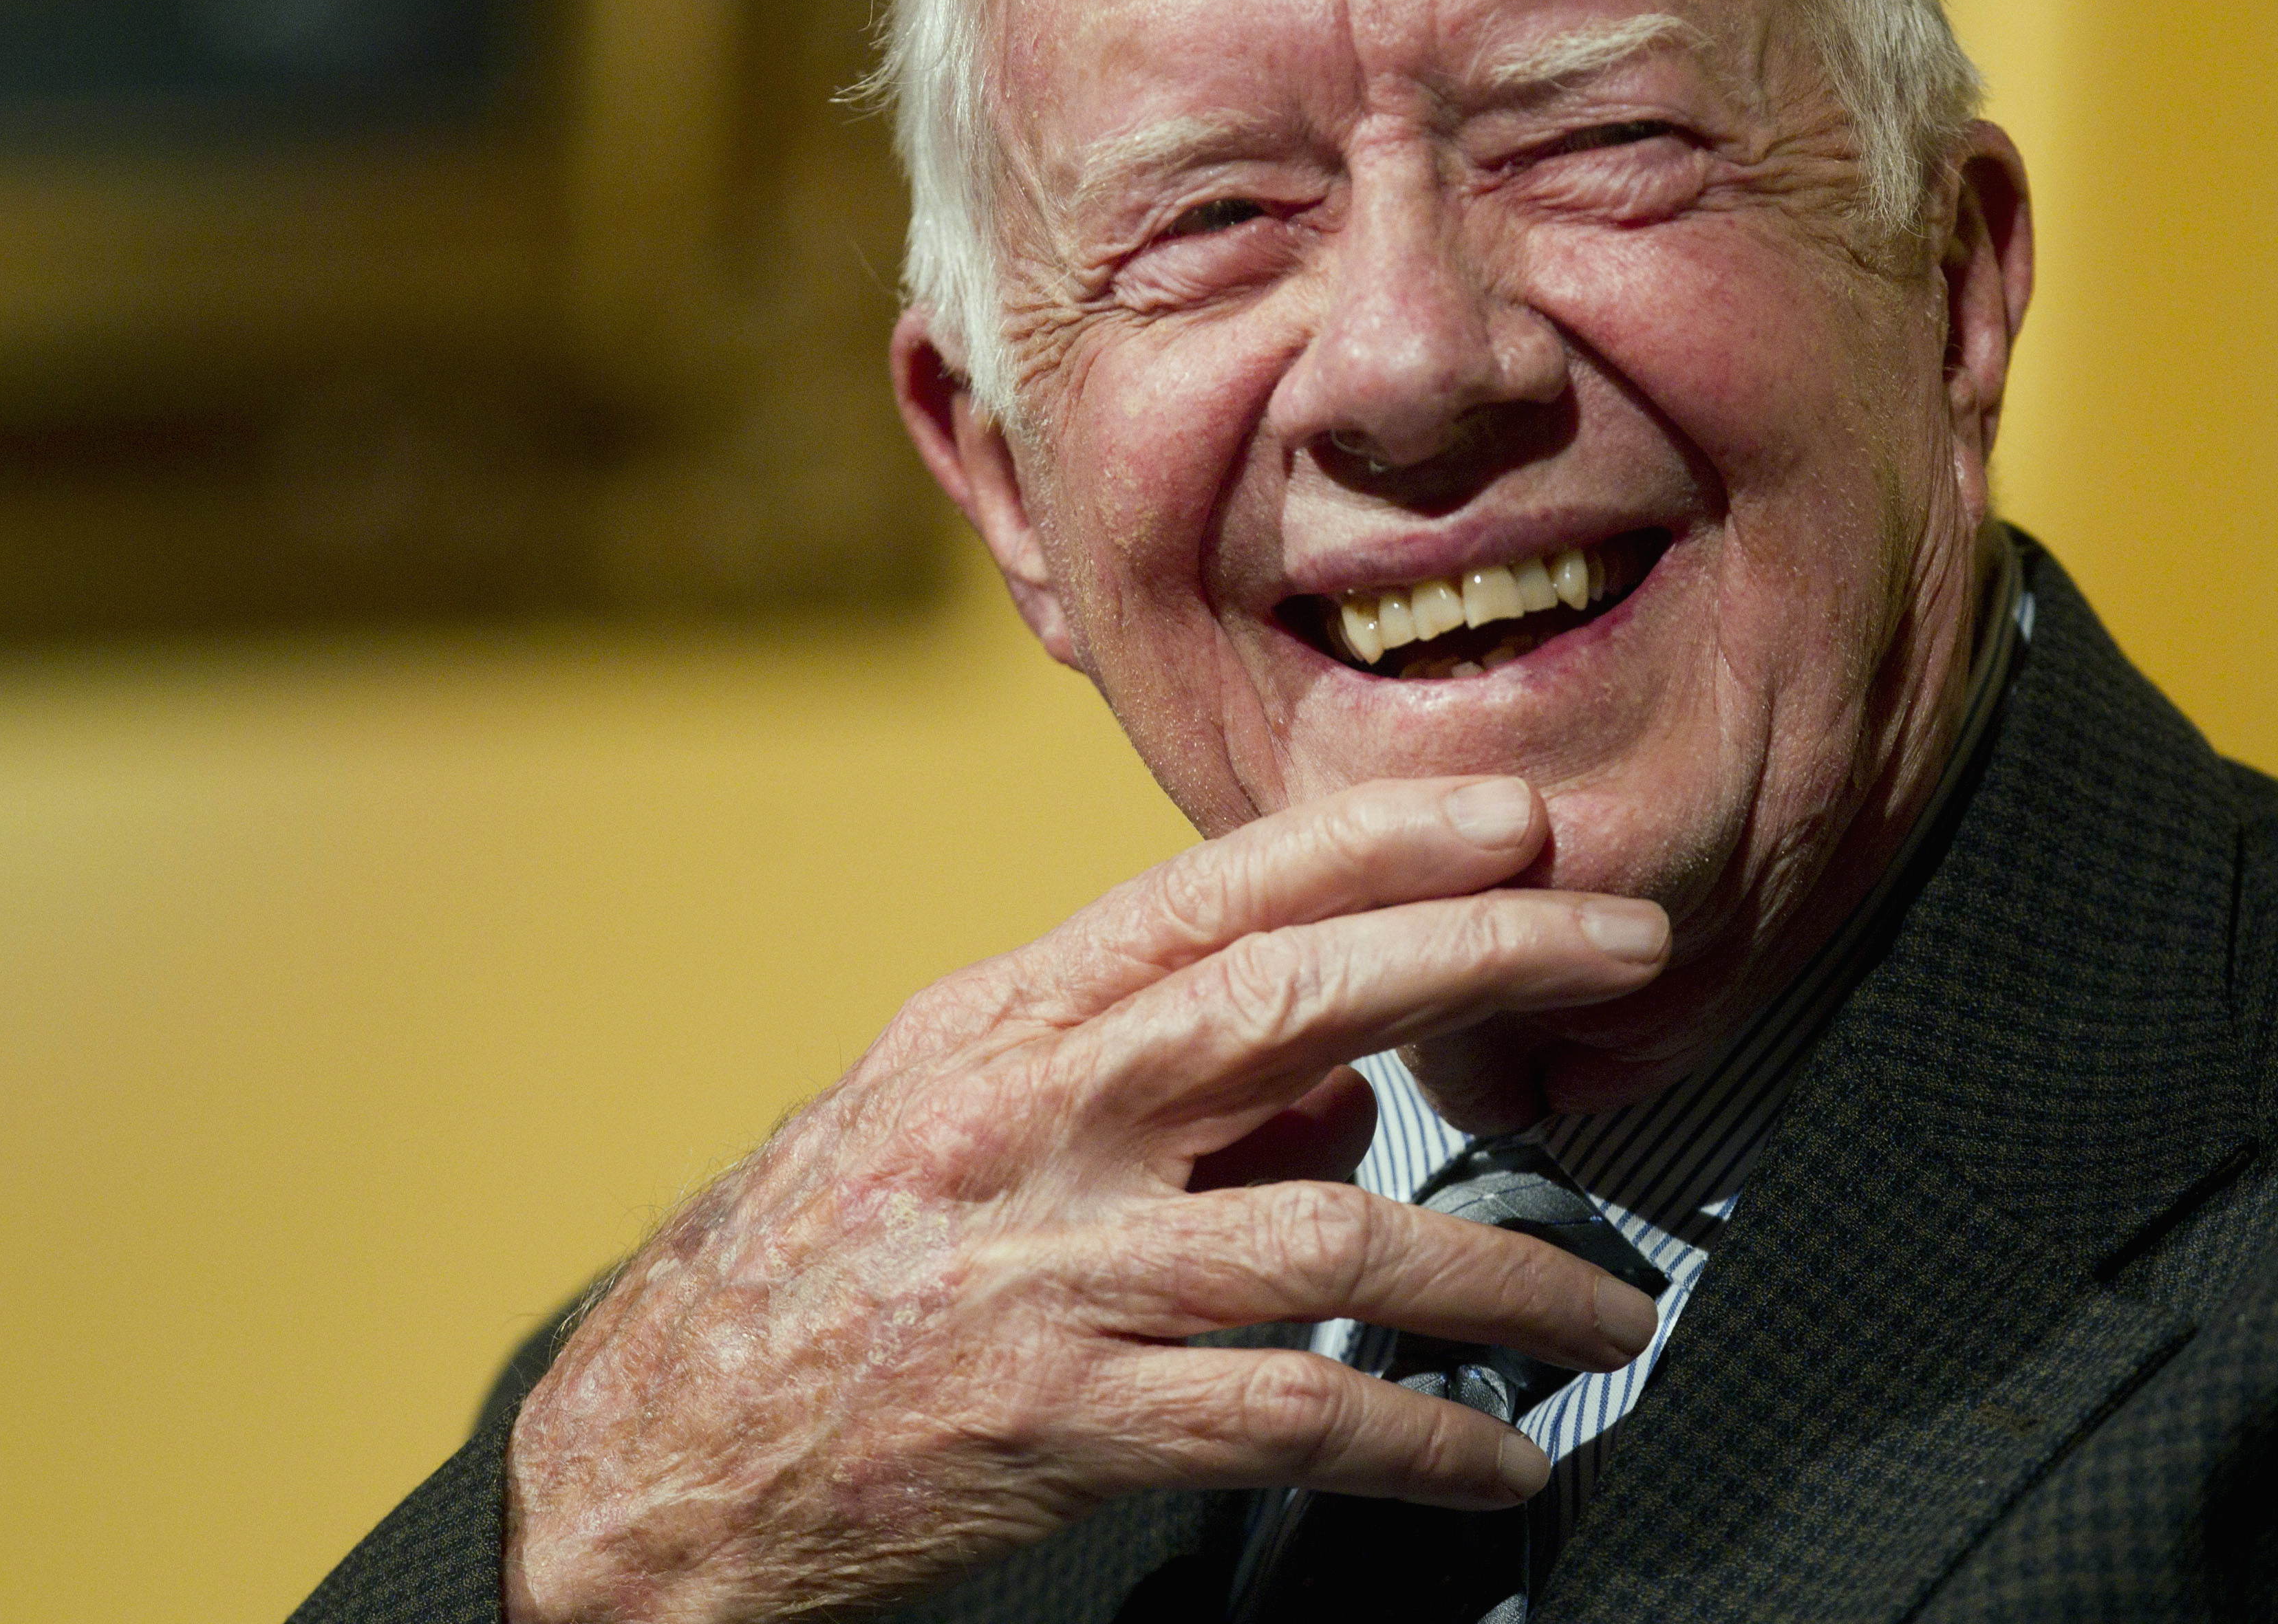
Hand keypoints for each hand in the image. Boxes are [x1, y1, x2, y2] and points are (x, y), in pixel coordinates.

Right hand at [503, 775, 1669, 1623]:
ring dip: (1501, 1270)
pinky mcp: (1056, 1422)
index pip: (1215, 891)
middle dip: (1486, 954)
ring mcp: (1047, 1268)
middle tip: (1631, 939)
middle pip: (1298, 1002)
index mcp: (1003, 1026)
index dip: (1379, 840)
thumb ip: (1125, 1069)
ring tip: (1614, 1306)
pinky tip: (1498, 1461)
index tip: (1515, 815)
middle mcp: (1031, 1119)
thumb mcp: (939, 1113)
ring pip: (1329, 1232)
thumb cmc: (805, 1270)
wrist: (646, 1462)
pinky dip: (1415, 1439)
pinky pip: (1284, 1416)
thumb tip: (1338, 1080)